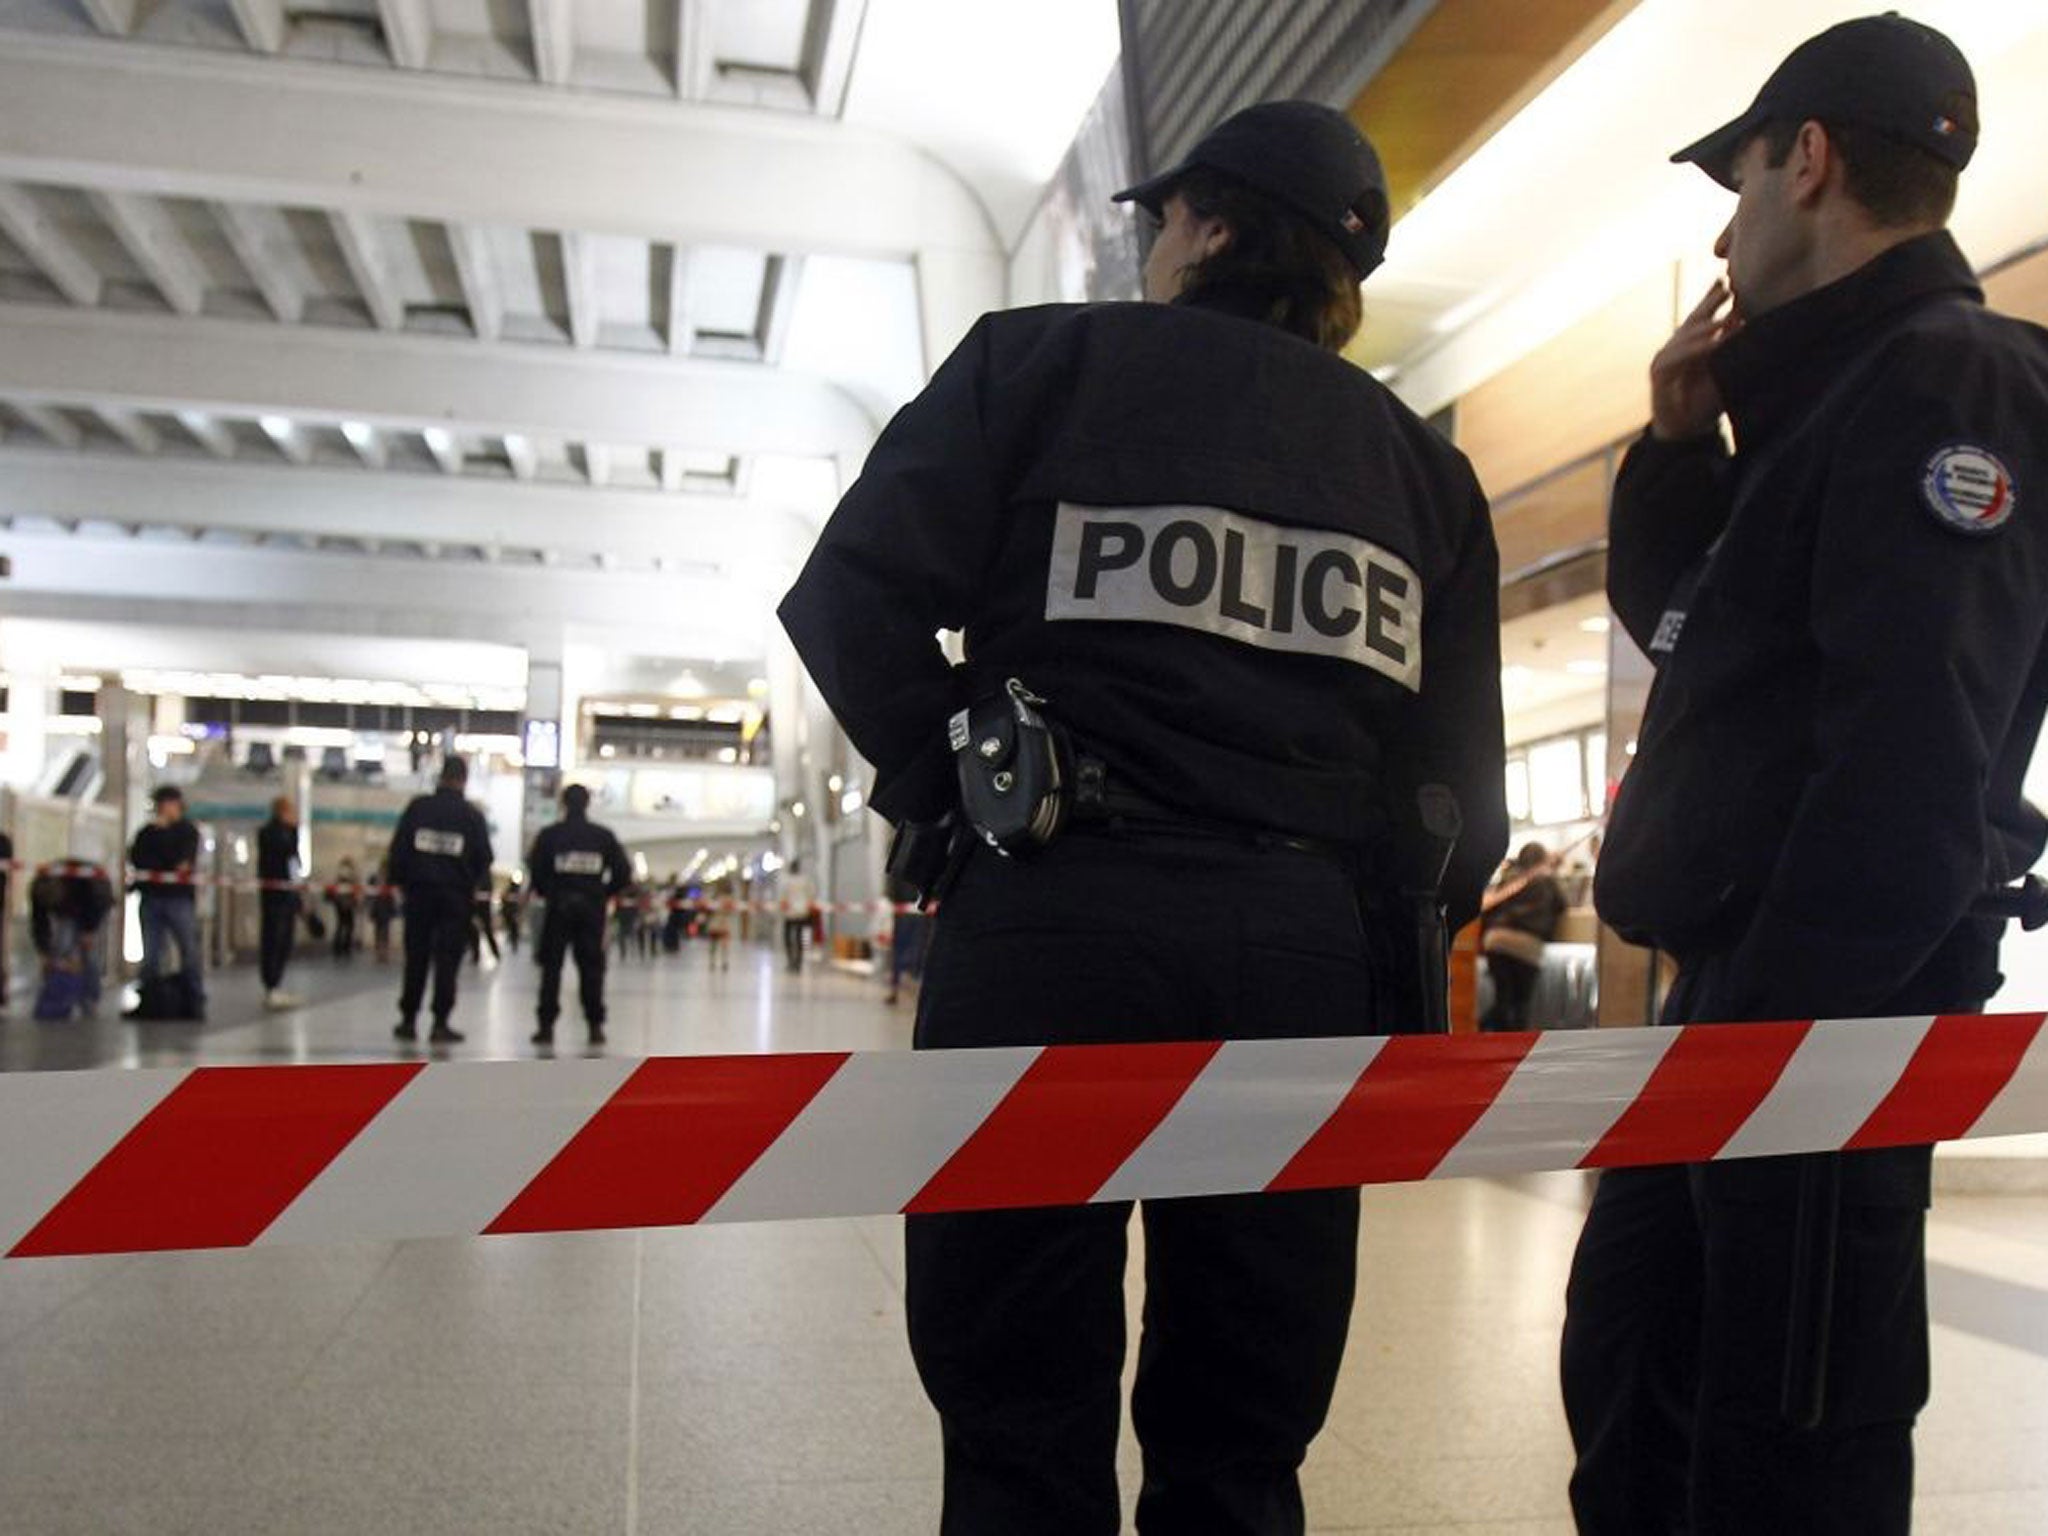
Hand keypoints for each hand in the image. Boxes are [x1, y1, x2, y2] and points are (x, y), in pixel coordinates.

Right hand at [1649, 281, 1736, 441]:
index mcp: (1691, 346)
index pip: (1703, 317)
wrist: (1684, 431)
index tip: (1730, 280)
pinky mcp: (1659, 375)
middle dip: (1710, 303)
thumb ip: (1729, 349)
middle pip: (1693, 320)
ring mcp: (1665, 360)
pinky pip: (1677, 358)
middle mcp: (1676, 348)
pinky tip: (1713, 342)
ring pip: (1686, 337)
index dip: (1714, 298)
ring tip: (1727, 318)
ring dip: (1707, 327)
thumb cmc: (1705, 402)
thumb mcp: (1723, 371)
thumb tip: (1743, 324)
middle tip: (1728, 284)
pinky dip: (1696, 350)